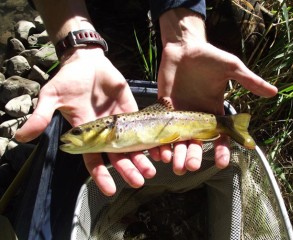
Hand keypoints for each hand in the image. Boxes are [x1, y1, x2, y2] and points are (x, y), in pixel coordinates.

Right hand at [15, 48, 155, 194]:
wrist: (88, 62)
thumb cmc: (68, 80)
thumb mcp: (52, 97)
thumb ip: (42, 116)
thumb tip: (20, 136)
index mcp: (87, 134)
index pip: (94, 160)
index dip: (101, 176)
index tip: (111, 190)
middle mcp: (106, 133)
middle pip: (118, 156)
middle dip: (128, 169)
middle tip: (140, 180)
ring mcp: (121, 123)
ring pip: (133, 145)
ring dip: (143, 158)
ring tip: (153, 169)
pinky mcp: (133, 110)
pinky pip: (144, 126)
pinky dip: (152, 138)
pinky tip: (162, 148)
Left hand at [153, 9, 276, 174]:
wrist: (184, 48)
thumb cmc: (210, 57)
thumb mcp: (232, 68)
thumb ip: (250, 81)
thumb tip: (275, 92)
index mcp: (214, 113)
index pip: (220, 137)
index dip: (221, 151)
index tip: (221, 163)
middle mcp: (196, 119)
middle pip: (196, 144)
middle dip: (193, 157)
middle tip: (190, 167)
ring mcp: (179, 116)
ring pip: (178, 142)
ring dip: (176, 155)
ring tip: (175, 166)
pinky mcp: (164, 110)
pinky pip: (161, 130)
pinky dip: (160, 143)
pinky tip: (159, 154)